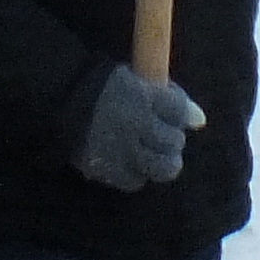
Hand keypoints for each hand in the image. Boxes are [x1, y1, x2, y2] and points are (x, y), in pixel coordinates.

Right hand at [71, 66, 204, 194]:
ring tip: (154, 154)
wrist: (58, 101)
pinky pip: (136, 180)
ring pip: (162, 167)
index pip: (178, 109)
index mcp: (140, 95)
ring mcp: (121, 151)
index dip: (181, 113)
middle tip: (161, 135)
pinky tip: (132, 162)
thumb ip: (168, 97)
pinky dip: (138, 172)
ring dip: (162, 160)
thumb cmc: (102, 86)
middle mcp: (134, 125)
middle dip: (172, 138)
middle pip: (174, 141)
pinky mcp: (107, 170)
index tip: (174, 115)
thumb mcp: (135, 79)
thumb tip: (201, 121)